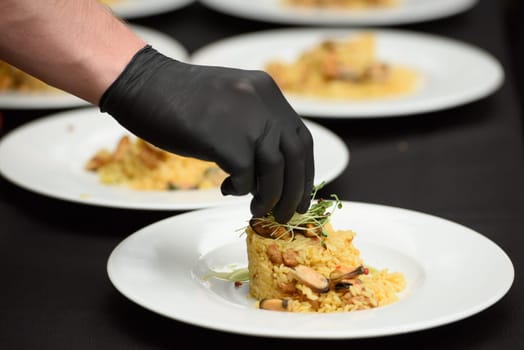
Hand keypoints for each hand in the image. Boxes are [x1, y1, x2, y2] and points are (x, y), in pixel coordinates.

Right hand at [100, 45, 314, 222]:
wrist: (143, 85)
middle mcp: (264, 104)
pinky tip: (226, 188)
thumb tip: (271, 167)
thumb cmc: (180, 98)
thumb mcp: (231, 102)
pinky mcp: (226, 140)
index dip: (304, 170)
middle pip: (295, 156)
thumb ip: (254, 125)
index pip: (301, 138)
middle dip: (294, 190)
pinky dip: (240, 190)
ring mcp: (247, 120)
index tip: (299, 193)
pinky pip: (245, 178)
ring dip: (269, 197)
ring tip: (256, 209)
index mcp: (267, 92)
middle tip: (286, 213)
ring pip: (275, 170)